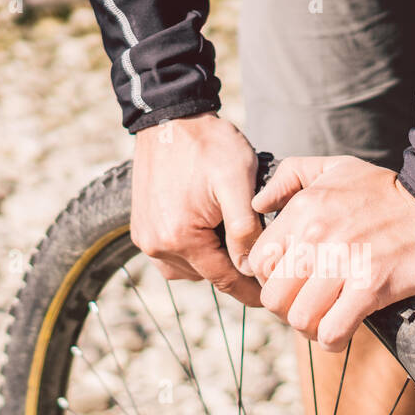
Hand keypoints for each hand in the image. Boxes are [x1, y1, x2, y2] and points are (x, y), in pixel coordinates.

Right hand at [130, 113, 261, 306]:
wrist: (170, 118)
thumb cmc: (208, 145)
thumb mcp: (238, 183)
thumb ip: (245, 230)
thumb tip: (251, 269)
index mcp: (180, 238)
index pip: (225, 280)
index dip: (252, 291)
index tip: (272, 296)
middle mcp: (156, 245)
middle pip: (208, 275)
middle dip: (234, 268)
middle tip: (261, 253)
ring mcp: (145, 238)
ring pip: (192, 268)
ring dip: (214, 258)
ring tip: (231, 230)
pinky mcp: (142, 229)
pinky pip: (174, 254)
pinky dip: (194, 248)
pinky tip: (209, 227)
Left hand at [249, 156, 414, 350]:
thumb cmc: (388, 190)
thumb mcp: (335, 168)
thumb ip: (290, 177)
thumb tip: (258, 203)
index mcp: (304, 210)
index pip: (258, 263)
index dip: (271, 281)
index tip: (292, 284)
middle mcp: (317, 237)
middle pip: (274, 297)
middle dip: (287, 309)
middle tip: (308, 307)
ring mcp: (344, 263)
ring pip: (300, 318)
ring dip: (311, 328)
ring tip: (326, 321)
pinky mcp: (372, 287)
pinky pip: (333, 331)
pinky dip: (333, 340)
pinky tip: (343, 332)